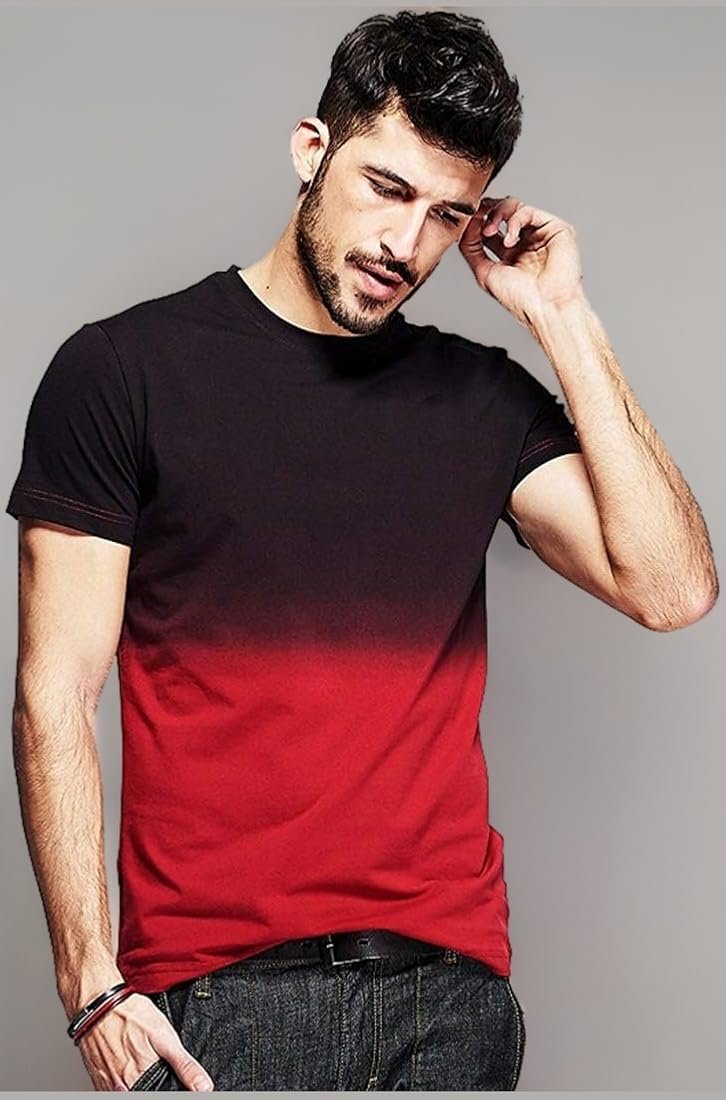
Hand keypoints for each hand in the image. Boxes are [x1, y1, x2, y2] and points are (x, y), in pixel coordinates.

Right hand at [76, 992, 214, 1090]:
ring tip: (141, 1061)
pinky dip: (124, 1080)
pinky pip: (113, 1088)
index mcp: (138, 1082)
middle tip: (152, 1063)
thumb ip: (184, 1065)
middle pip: (143, 1092)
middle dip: (154, 1084)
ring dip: (138, 1082)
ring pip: (128, 1091)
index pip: (161, 1094)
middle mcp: (120, 1088)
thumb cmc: (129, 1015)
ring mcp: (106, 1085)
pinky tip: (129, 1063)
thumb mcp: (164, 1036)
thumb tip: (204, 1087)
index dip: (167, 1089)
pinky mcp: (97, 1078)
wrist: (97, 1002)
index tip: (169, 1080)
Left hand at [457, 194, 585, 322]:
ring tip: (490, 231)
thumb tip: (464, 227)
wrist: (545, 307)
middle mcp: (525, 241)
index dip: (475, 223)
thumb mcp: (484, 272)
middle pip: (501, 212)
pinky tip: (510, 240)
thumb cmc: (521, 299)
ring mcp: (540, 233)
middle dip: (485, 212)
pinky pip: (528, 211)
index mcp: (510, 253)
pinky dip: (514, 221)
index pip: (489, 228)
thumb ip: (471, 249)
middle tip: (475, 218)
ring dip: (496, 213)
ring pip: (514, 206)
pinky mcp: (555, 228)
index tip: (464, 223)